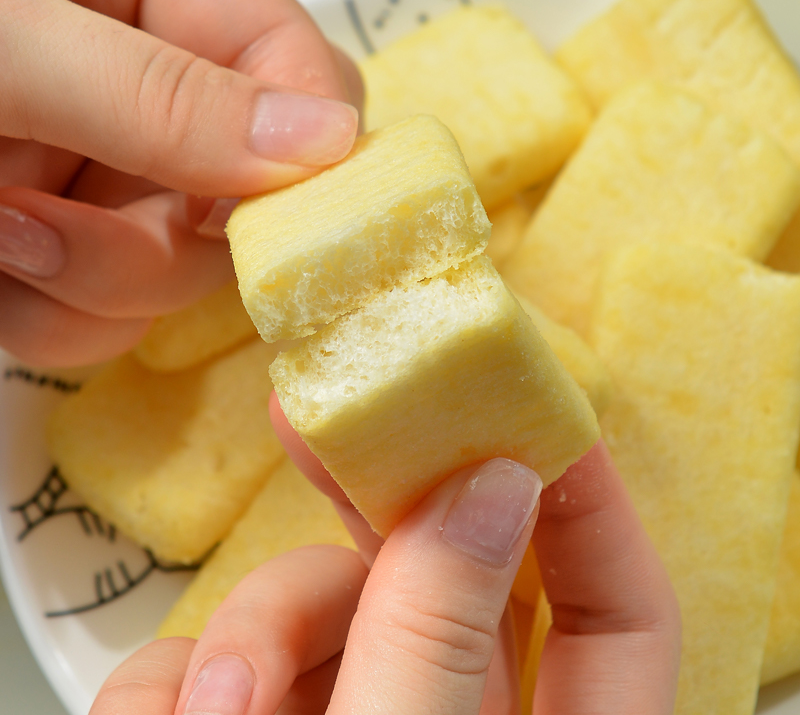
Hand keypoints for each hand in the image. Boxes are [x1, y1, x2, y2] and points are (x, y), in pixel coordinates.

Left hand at [0, 0, 359, 365]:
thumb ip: (157, 92)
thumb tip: (330, 144)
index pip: (291, 60)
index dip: (303, 145)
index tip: (279, 211)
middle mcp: (141, 80)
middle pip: (248, 190)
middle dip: (170, 238)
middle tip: (59, 228)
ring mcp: (105, 168)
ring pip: (183, 270)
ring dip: (102, 284)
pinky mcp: (68, 240)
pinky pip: (114, 315)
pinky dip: (58, 317)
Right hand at [90, 419, 679, 713]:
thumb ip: (445, 643)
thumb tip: (495, 484)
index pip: (613, 610)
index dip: (585, 503)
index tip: (527, 416)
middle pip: (443, 574)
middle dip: (381, 502)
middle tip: (322, 427)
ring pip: (315, 610)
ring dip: (252, 632)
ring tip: (211, 714)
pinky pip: (222, 669)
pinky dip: (182, 686)